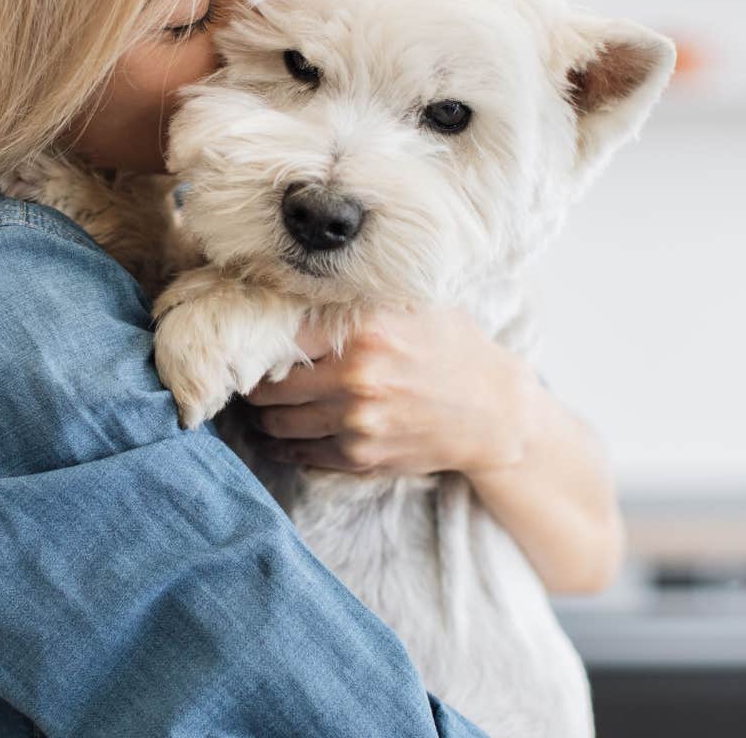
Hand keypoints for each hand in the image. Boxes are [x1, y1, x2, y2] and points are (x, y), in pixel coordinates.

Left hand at [242, 305, 538, 477]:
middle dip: (254, 381)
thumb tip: (288, 288)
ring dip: (265, 415)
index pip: (280, 336)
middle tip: (249, 374)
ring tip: (266, 403)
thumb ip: (354, 300)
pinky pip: (301, 453)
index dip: (259, 339)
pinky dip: (286, 444)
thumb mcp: (410, 306)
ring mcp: (358, 423)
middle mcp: (357, 378)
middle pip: (269, 385)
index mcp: (365, 331)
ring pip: (277, 423)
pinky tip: (287, 432)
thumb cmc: (452, 348)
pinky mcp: (362, 457)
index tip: (250, 338)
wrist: (495, 412)